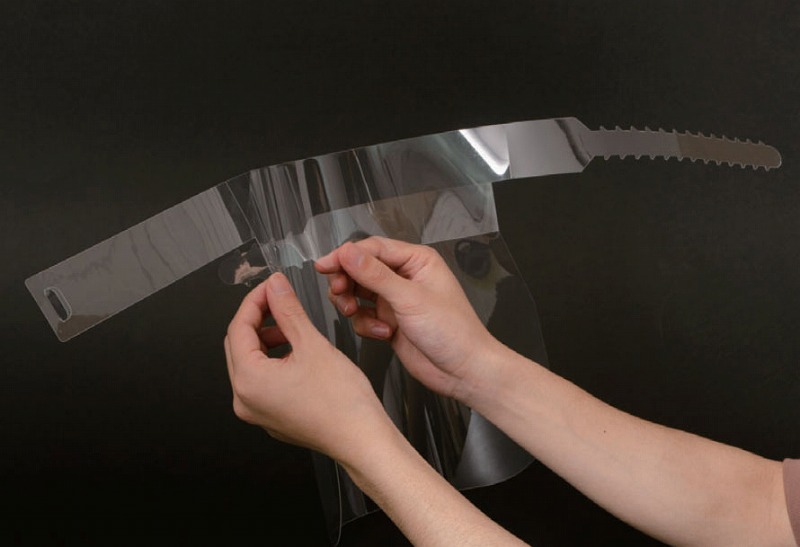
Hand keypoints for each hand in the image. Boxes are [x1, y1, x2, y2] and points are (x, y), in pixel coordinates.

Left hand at [224, 272, 391, 462]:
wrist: (362, 440)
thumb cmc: (342, 403)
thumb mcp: (313, 344)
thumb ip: (288, 310)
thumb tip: (275, 287)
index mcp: (249, 381)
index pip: (238, 328)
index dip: (255, 301)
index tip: (272, 286)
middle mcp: (245, 400)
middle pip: (239, 345)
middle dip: (259, 319)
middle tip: (280, 300)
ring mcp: (257, 412)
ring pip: (250, 363)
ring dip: (267, 339)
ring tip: (293, 328)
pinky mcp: (271, 417)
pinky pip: (262, 381)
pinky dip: (274, 360)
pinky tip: (297, 352)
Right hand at [314, 237, 501, 401]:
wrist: (464, 370)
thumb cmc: (454, 332)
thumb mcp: (410, 299)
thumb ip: (375, 275)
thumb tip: (349, 254)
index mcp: (417, 261)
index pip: (372, 248)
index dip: (346, 255)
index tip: (325, 265)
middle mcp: (405, 277)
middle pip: (361, 269)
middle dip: (347, 281)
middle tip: (339, 293)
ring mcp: (397, 300)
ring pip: (358, 292)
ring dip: (353, 304)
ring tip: (355, 313)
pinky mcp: (390, 322)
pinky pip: (364, 316)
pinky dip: (366, 325)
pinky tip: (383, 333)